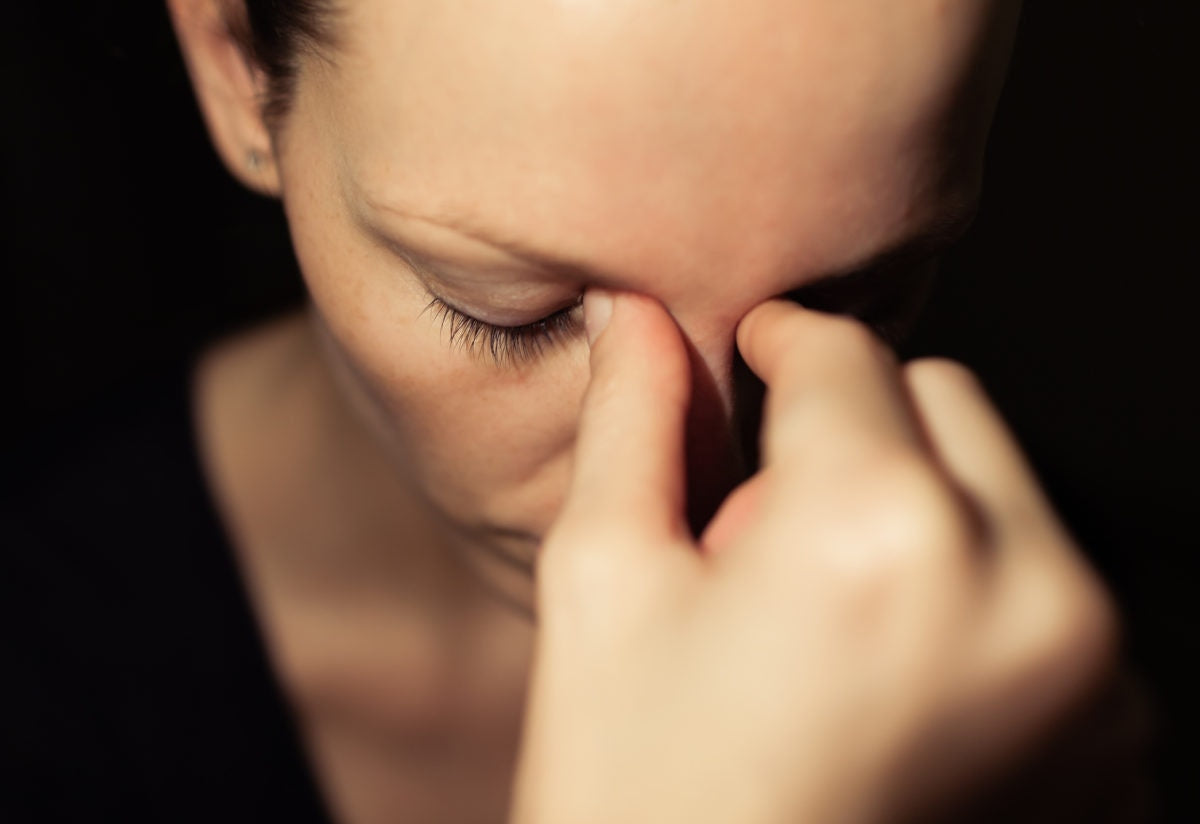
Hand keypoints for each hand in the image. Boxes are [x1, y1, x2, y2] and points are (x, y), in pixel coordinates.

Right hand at [509, 292, 1116, 823]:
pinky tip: (886, 676)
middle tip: (766, 524)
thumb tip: (638, 317)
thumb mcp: (603, 592)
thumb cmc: (639, 795)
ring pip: (1005, 491)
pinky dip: (973, 590)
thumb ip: (631, 428)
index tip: (750, 353)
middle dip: (854, 428)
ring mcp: (1094, 676)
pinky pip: (1046, 588)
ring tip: (822, 618)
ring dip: (918, 507)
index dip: (779, 342)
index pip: (846, 355)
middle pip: (946, 402)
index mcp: (879, 535)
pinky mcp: (1116, 737)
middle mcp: (1026, 589)